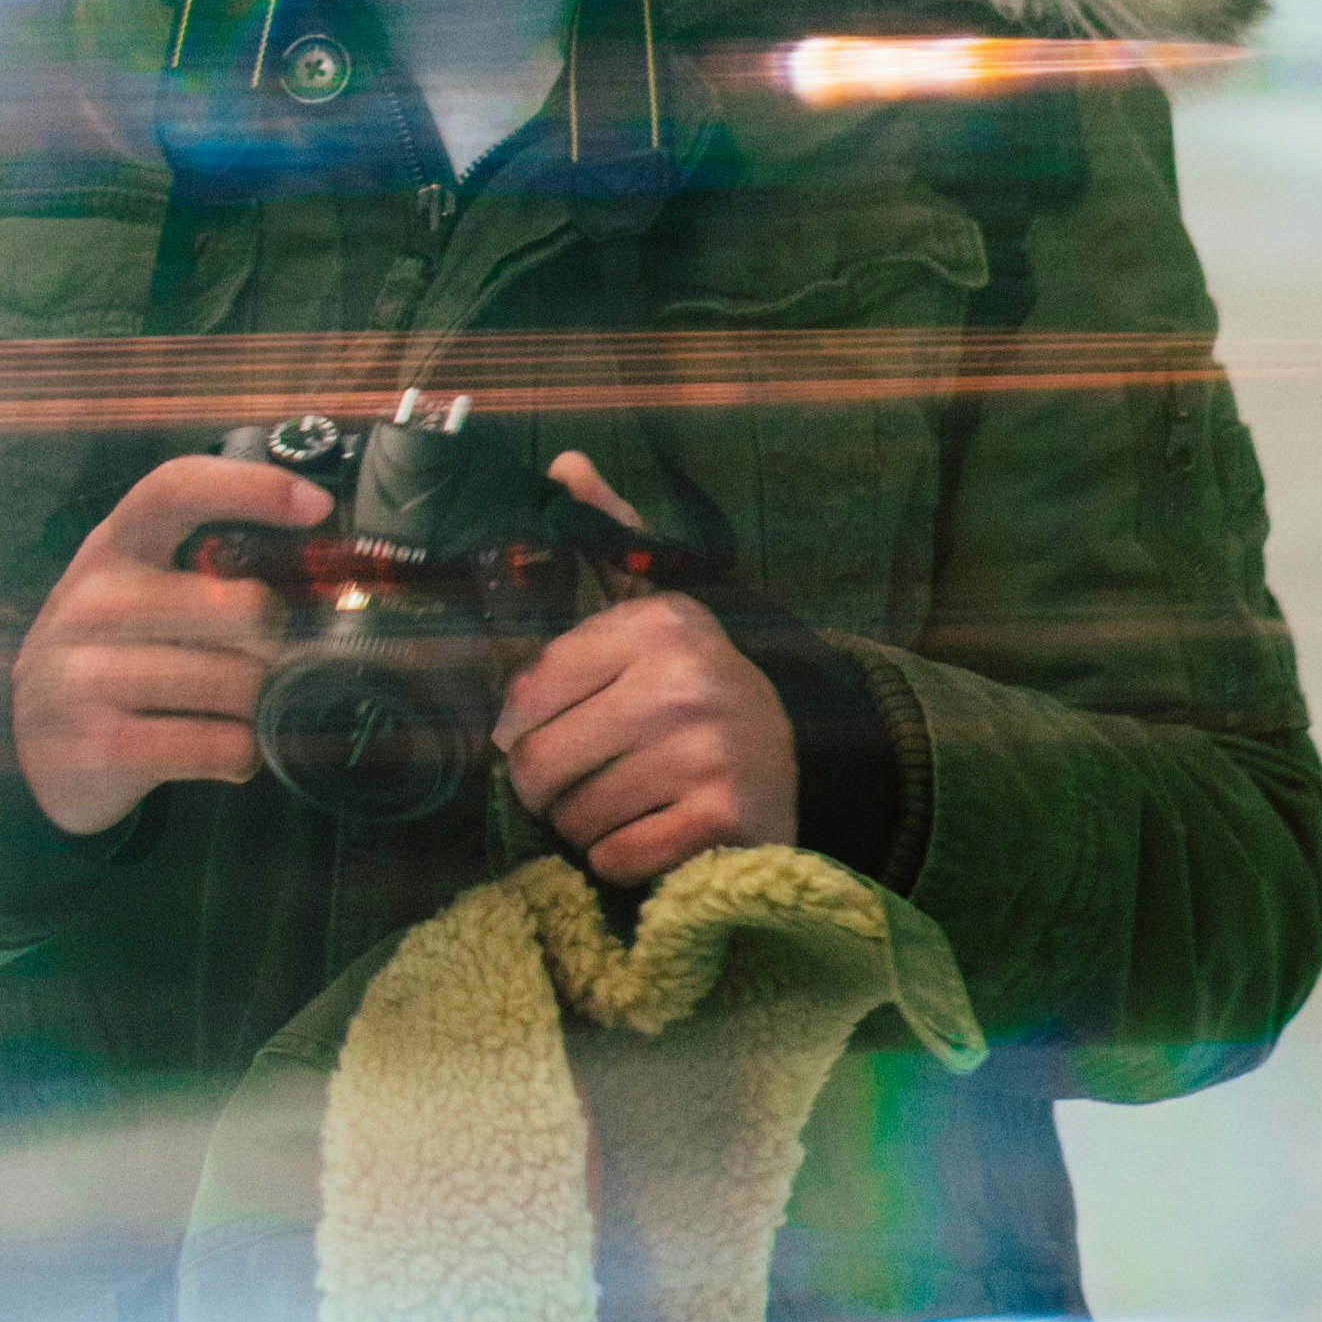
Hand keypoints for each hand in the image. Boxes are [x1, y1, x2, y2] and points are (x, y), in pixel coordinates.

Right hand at [10, 454, 326, 836]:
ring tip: (235, 709)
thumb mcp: (135, 589)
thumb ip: (205, 565)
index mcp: (114, 548)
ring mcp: (89, 676)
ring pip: (238, 683)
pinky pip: (219, 746)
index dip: (252, 488)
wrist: (27, 747)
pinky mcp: (101, 746)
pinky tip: (225, 749)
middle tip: (266, 658)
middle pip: (241, 607)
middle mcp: (95, 603)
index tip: (316, 505)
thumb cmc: (109, 651)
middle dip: (276, 641)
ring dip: (259, 705)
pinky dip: (241, 753)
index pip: (178, 490)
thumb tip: (320, 566)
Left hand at [490, 450, 796, 887]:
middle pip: (540, 763)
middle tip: (567, 782)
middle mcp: (684, 682)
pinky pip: (618, 858)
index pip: (529, 691)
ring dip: (582, 825)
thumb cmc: (694, 682)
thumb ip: (608, 535)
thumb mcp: (657, 604)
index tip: (541, 729)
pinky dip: (621, 858)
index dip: (519, 724)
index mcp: (657, 624)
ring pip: (576, 818)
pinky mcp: (726, 821)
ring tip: (615, 803)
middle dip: (542, 786)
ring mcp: (710, 753)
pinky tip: (651, 832)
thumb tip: (563, 463)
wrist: (802, 749)